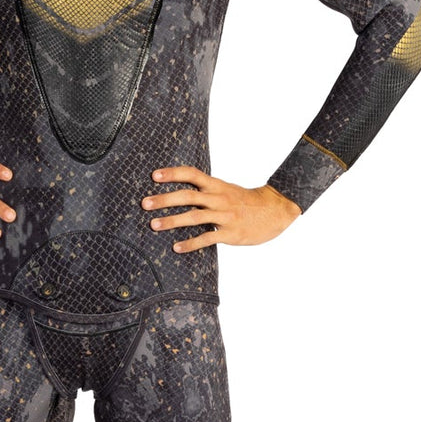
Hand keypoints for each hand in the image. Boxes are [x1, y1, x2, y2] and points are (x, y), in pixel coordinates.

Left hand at [142, 166, 300, 250]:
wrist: (275, 210)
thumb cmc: (246, 202)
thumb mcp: (226, 190)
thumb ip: (206, 191)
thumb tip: (180, 193)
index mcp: (217, 185)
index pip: (192, 174)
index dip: (173, 173)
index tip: (154, 175)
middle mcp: (219, 198)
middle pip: (188, 195)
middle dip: (164, 199)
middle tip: (145, 203)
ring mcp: (225, 216)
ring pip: (194, 216)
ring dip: (172, 221)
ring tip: (154, 225)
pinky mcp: (230, 233)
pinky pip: (207, 238)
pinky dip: (190, 243)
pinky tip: (176, 247)